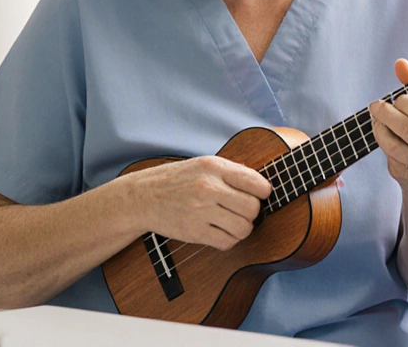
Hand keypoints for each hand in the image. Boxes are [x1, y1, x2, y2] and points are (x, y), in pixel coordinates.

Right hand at [126, 156, 271, 250]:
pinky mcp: (193, 231)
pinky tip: (222, 231)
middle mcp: (207, 187)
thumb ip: (232, 172)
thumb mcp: (204, 164)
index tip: (259, 195)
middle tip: (242, 210)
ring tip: (233, 222)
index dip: (263, 192)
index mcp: (214, 167)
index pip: (256, 183)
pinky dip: (229, 240)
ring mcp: (200, 211)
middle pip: (252, 208)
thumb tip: (263, 186)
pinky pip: (227, 242)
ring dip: (243, 228)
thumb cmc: (179, 179)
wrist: (144, 196)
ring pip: (243, 228)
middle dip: (252, 212)